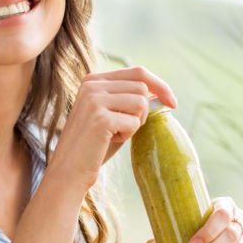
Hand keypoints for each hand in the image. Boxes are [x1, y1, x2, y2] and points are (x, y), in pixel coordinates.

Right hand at [48, 66, 176, 193]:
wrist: (69, 171)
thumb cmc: (93, 146)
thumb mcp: (112, 115)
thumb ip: (130, 100)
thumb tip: (160, 93)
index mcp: (93, 80)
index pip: (138, 72)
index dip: (160, 86)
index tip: (173, 102)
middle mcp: (91, 85)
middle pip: (142, 87)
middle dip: (143, 111)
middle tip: (126, 129)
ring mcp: (94, 99)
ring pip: (141, 103)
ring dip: (135, 123)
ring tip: (115, 134)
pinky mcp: (100, 117)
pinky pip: (134, 122)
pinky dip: (127, 135)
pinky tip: (109, 141)